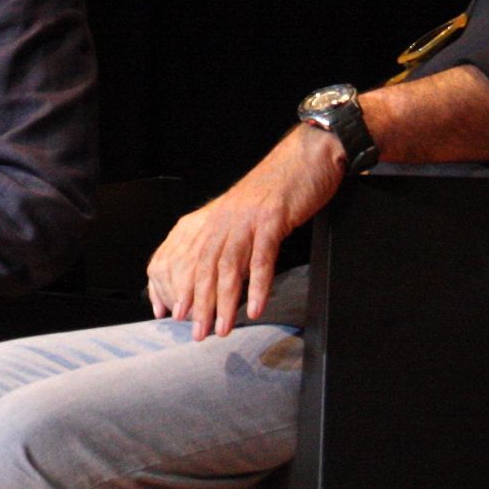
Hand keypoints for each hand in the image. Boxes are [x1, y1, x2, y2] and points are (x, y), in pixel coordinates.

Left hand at [146, 124, 344, 339]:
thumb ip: (236, 239)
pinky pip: (262, 257)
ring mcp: (248, 219)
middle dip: (201, 304)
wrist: (308, 155)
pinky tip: (255, 308)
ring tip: (223, 328)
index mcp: (218, 218)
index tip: (179, 316)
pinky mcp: (273, 218)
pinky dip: (258, 285)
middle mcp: (226, 218)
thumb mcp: (249, 214)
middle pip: (206, 268)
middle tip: (199, 333)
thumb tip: (228, 275)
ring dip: (225, 302)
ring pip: (229, 266)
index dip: (185, 289)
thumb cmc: (280, 187)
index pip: (193, 259)